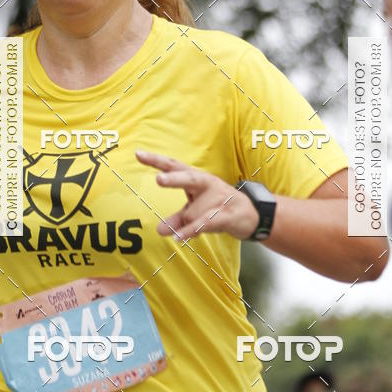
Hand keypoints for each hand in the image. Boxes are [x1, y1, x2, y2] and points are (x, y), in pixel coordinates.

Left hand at [135, 150, 259, 241]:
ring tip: (194, 229)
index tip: (138, 154)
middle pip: (188, 178)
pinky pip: (205, 223)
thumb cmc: (220, 207)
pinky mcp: (226, 214)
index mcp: (197, 178)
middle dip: (174, 179)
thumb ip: (178, 219)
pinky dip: (191, 231)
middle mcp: (206, 183)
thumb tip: (160, 230)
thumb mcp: (196, 213)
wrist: (252, 215)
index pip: (174, 166)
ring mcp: (218, 197)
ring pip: (193, 212)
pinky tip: (178, 237)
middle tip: (159, 179)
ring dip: (190, 225)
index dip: (156, 160)